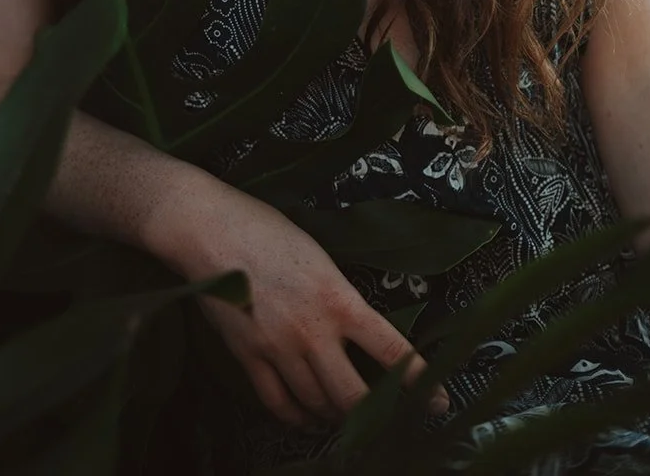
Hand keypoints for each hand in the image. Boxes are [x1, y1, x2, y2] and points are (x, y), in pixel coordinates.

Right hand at [149, 172, 448, 429]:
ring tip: (347, 416)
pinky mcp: (249, 358)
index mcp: (338, 298)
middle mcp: (312, 331)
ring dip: (335, 416)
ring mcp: (278, 349)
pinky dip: (297, 418)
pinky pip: (279, 405)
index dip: (419, 382)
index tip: (439, 402)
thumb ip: (340, 297)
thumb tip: (359, 331)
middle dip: (375, 415)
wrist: (210, 230)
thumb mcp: (319, 256)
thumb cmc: (266, 229)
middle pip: (353, 395)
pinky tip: (307, 418)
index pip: (391, 350)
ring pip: (317, 404)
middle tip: (387, 420)